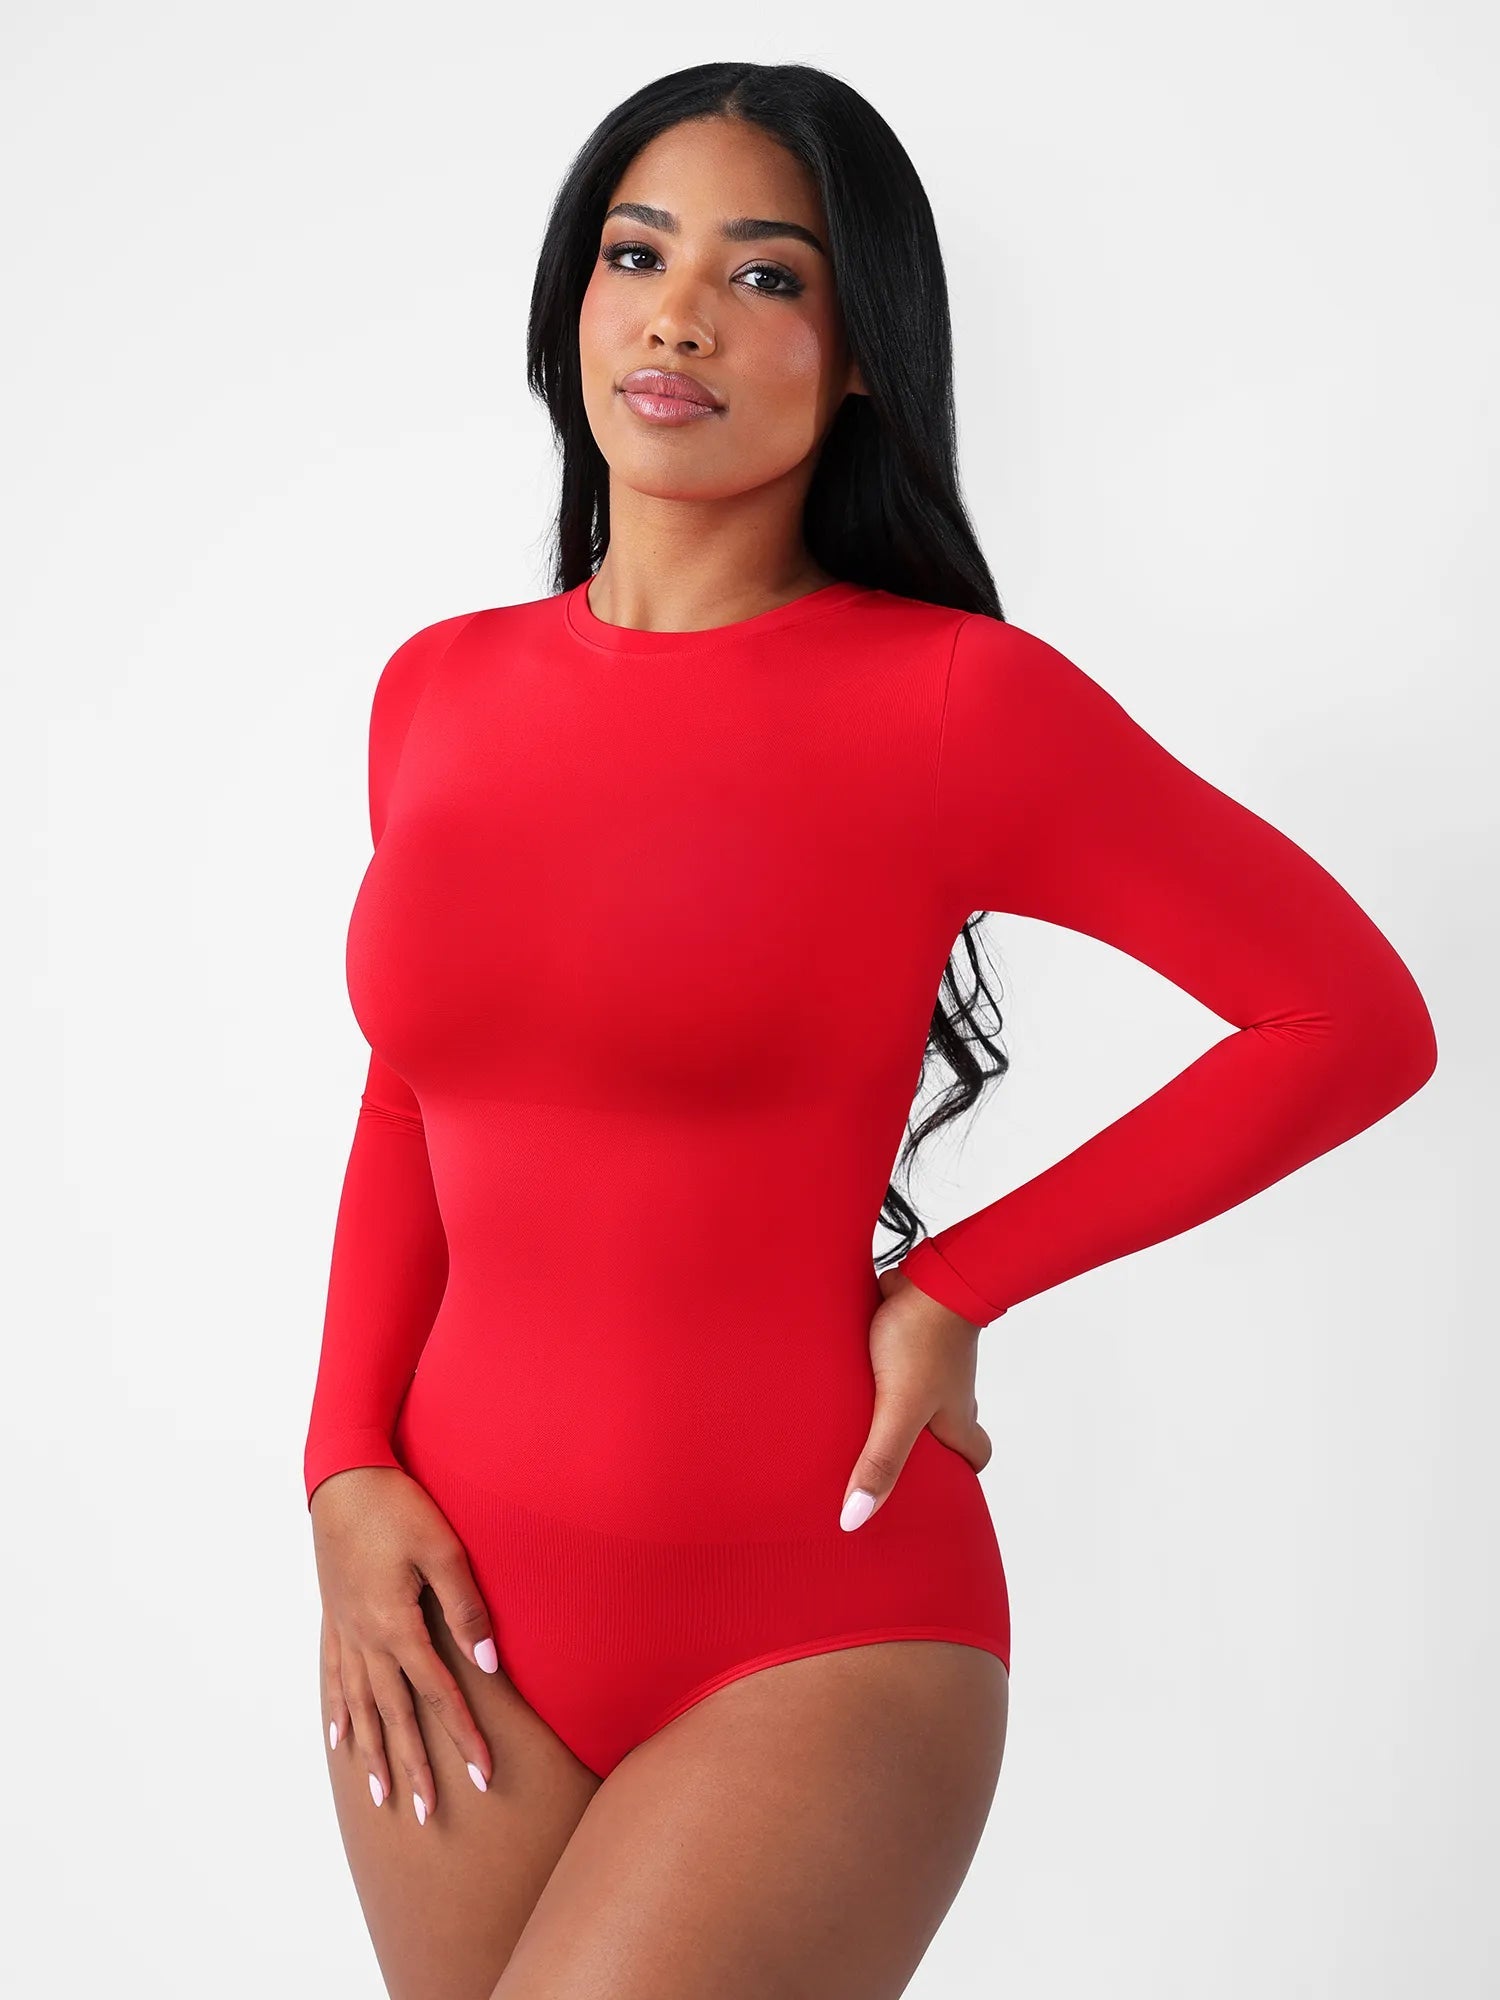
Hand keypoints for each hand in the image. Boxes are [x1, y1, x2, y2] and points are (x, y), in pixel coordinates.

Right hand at [311, 1466, 499, 1823]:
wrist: (342, 1478)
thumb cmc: (397, 1507)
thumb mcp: (443, 1549)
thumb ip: (466, 1608)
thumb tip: (488, 1664)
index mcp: (396, 1626)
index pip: (437, 1695)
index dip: (463, 1737)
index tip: (483, 1775)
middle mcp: (366, 1639)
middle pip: (394, 1716)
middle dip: (415, 1766)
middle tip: (429, 1814)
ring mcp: (344, 1632)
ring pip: (360, 1708)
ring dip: (373, 1754)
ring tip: (383, 1797)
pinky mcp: (333, 1618)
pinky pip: (333, 1679)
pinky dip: (338, 1713)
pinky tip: (339, 1740)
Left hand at [839, 1263, 991, 1530]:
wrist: (931, 1272)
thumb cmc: (923, 1341)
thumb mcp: (899, 1409)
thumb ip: (880, 1460)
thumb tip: (855, 1519)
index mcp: (956, 1417)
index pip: (975, 1456)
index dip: (962, 1476)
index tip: (940, 1492)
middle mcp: (948, 1390)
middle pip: (945, 1425)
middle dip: (923, 1443)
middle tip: (888, 1460)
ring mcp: (930, 1359)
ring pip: (917, 1391)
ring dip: (895, 1403)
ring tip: (856, 1420)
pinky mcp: (907, 1332)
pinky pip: (894, 1359)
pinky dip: (877, 1368)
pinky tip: (845, 1374)